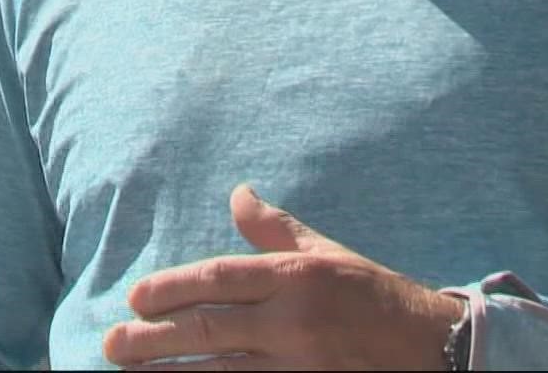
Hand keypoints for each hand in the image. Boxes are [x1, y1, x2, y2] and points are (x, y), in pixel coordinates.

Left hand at [102, 184, 465, 370]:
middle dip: (154, 338)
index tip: (135, 298)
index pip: (219, 281)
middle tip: (113, 342)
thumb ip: (275, 230)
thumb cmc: (372, 295)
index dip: (172, 288)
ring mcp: (300, 365)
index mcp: (295, 279)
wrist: (435, 348)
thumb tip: (238, 193)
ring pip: (222, 371)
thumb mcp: (327, 254)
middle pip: (209, 330)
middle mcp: (294, 322)